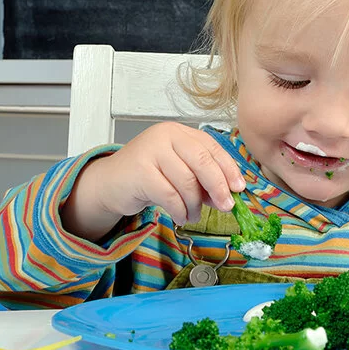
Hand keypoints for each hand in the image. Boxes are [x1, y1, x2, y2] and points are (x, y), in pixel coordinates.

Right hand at [64, 122, 245, 239]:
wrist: (109, 183)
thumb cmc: (148, 177)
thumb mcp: (179, 172)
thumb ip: (202, 178)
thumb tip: (229, 194)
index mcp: (179, 132)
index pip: (212, 147)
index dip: (228, 169)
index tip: (239, 188)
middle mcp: (165, 135)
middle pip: (203, 161)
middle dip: (218, 186)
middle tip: (226, 206)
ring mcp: (151, 150)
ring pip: (187, 181)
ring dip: (195, 204)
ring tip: (193, 215)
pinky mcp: (140, 171)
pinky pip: (170, 195)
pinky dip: (180, 210)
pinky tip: (181, 217)